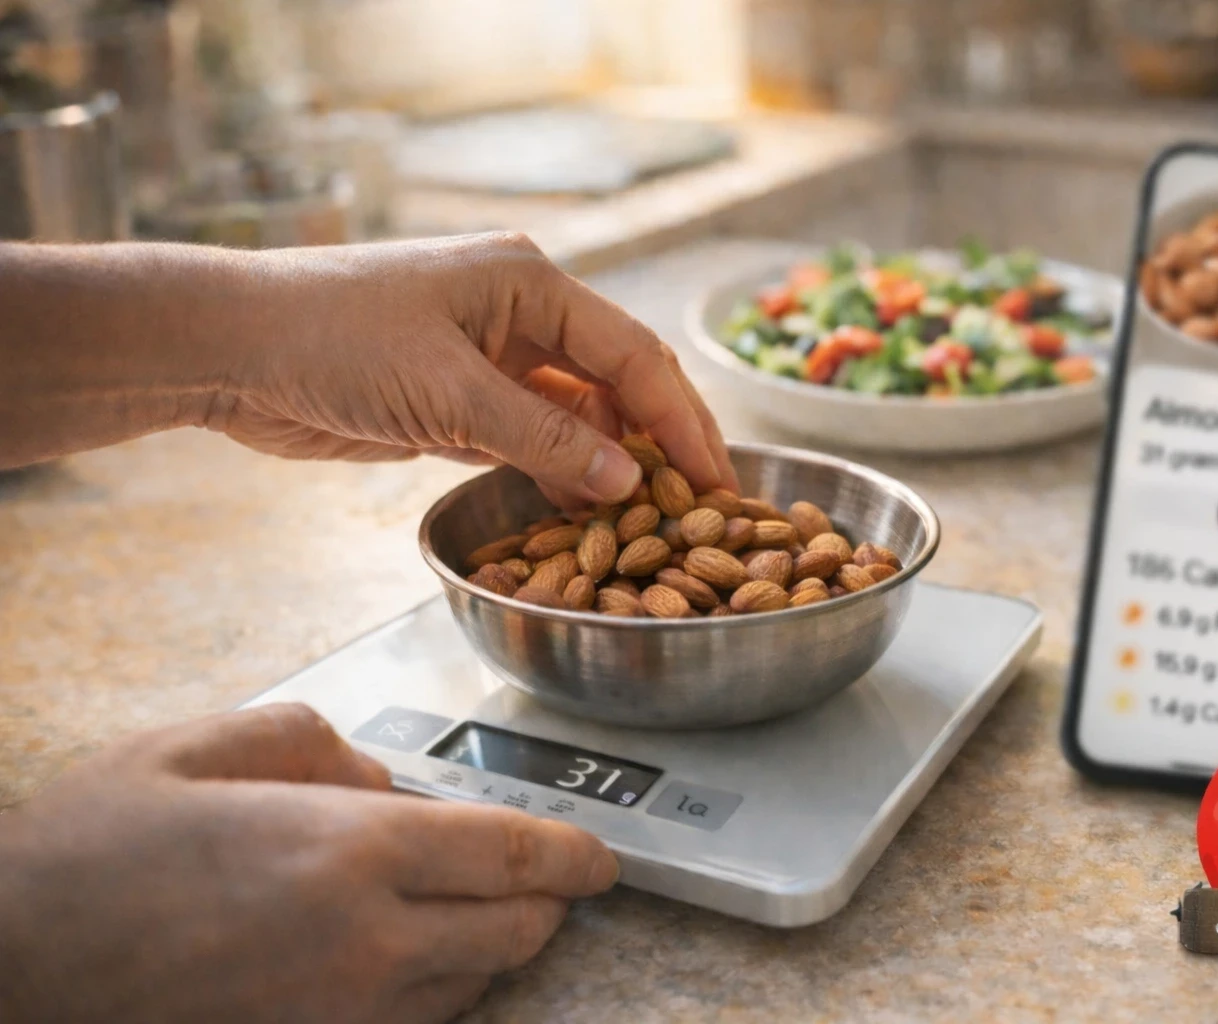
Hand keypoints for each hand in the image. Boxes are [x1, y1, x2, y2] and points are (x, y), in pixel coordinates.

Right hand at [0, 703, 618, 1023]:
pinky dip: (437, 989)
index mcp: (349, 851)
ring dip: (492, 947)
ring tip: (467, 907)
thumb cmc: (87, 857)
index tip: (603, 857)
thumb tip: (375, 782)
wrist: (3, 969)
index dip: (576, 856)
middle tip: (541, 875)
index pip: (513, 856)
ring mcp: (341, 1018)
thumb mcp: (197, 749)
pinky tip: (402, 955)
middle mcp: (365, 946)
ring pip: (473, 986)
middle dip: (544, 902)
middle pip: (515, 932)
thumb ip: (311, 744)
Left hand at [208, 234, 736, 505]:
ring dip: (610, 464)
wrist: (229, 349)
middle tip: (710, 502)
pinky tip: (589, 512)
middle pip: (616, 383)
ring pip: (576, 416)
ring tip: (656, 520)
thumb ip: (541, 436)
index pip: (633, 355)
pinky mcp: (457, 404)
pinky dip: (560, 474)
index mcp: (530, 282)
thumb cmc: (332, 338)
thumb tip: (628, 481)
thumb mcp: (447, 391)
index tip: (719, 479)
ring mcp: (489, 360)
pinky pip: (530, 441)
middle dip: (662, 441)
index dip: (681, 421)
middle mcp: (519, 315)